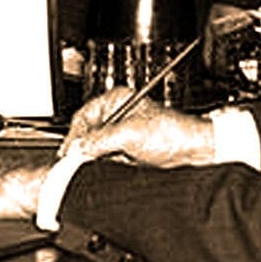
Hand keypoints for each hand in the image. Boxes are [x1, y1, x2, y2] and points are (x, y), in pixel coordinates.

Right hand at [60, 88, 215, 168]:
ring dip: (99, 156)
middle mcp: (118, 113)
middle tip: (79, 161)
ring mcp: (122, 130)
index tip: (68, 152)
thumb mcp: (129, 135)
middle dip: (86, 147)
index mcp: (117, 100)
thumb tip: (77, 148)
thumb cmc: (171, 133)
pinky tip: (119, 161)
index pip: (83, 116)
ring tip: (113, 158)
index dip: (74, 135)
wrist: (192, 148)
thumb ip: (99, 141)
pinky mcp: (127, 145)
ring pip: (96, 146)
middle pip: (87, 132)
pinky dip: (109, 161)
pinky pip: (108, 155)